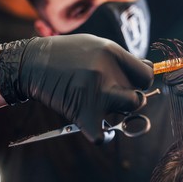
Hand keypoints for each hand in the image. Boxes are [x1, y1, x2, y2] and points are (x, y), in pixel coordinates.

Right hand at [0, 34, 153, 142]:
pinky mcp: (81, 112)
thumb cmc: (67, 54)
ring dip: (119, 113)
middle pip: (140, 96)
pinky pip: (102, 136)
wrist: (33, 62)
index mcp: (112, 53)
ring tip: (105, 108)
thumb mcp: (96, 44)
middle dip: (132, 99)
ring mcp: (94, 93)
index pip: (147, 76)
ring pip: (128, 111)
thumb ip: (121, 58)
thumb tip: (149, 69)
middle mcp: (106, 72)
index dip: (142, 82)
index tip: (131, 84)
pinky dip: (103, 137)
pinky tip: (100, 129)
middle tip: (117, 97)